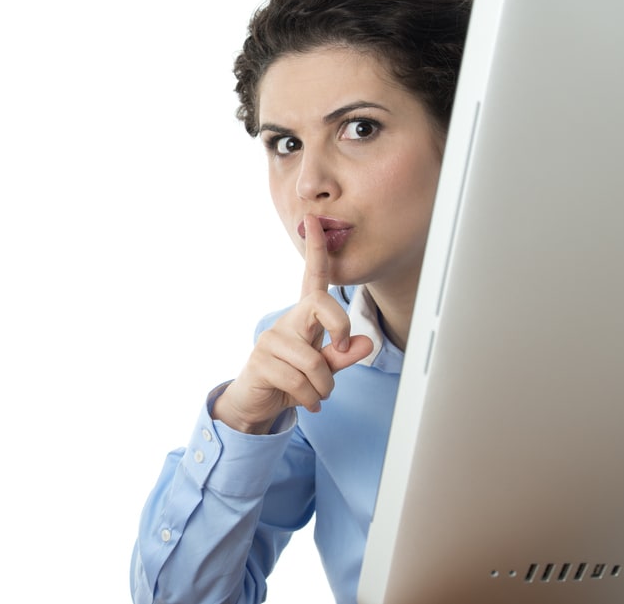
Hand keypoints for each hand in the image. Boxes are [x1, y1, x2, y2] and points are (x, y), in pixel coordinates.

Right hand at [213, 214, 373, 433]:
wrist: (257, 402)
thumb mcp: (323, 368)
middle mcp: (286, 321)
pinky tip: (307, 402)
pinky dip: (310, 398)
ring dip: (324, 386)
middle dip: (340, 325)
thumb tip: (366, 343)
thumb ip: (343, 354)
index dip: (316, 251)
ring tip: (318, 394)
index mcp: (303, 317)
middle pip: (319, 305)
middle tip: (344, 348)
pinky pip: (299, 381)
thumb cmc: (293, 379)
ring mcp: (271, 340)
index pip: (312, 278)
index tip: (314, 221)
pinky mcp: (260, 361)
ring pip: (313, 361)